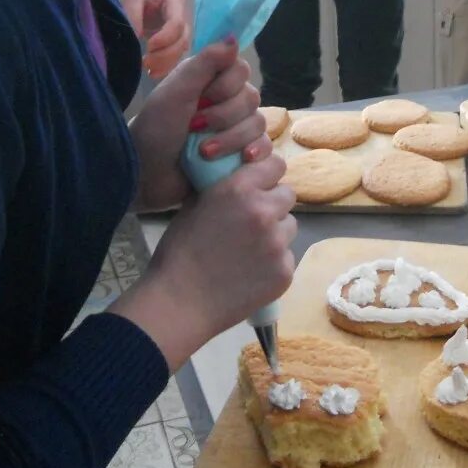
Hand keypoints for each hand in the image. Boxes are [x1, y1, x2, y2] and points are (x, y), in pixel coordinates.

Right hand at [112, 151, 294, 368]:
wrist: (180, 302)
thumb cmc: (178, 253)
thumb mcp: (193, 207)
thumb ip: (222, 190)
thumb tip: (237, 183)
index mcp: (239, 189)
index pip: (275, 165)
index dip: (268, 175)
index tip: (261, 185)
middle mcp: (265, 211)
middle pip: (287, 196)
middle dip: (273, 204)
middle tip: (253, 221)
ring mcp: (278, 244)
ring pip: (289, 227)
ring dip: (276, 232)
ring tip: (250, 250)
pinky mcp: (285, 272)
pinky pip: (287, 257)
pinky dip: (274, 262)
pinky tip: (251, 273)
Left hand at [115, 0, 190, 78]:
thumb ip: (133, 11)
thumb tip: (136, 36)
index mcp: (175, 1)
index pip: (177, 24)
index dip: (165, 38)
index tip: (148, 46)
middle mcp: (181, 16)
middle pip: (182, 40)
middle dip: (166, 54)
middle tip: (146, 62)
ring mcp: (177, 30)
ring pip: (180, 51)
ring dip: (166, 63)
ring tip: (148, 71)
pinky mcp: (171, 41)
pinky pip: (173, 56)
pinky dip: (164, 67)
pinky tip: (152, 73)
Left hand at [129, 39, 269, 212]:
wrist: (147, 176)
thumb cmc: (156, 129)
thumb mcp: (175, 92)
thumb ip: (204, 63)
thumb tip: (233, 38)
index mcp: (210, 81)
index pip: (241, 70)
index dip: (225, 85)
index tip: (202, 97)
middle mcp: (226, 101)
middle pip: (251, 98)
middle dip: (223, 116)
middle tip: (194, 127)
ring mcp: (236, 130)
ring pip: (258, 125)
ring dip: (231, 138)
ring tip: (203, 153)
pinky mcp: (241, 156)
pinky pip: (265, 149)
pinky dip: (253, 153)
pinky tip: (242, 160)